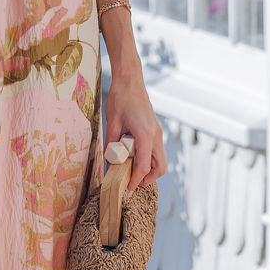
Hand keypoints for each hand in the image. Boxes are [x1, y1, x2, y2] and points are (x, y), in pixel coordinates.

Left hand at [104, 72, 166, 190]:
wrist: (130, 80)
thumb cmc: (120, 99)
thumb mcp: (112, 124)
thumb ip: (111, 147)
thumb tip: (108, 166)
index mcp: (146, 135)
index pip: (143, 167)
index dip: (135, 181)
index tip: (126, 190)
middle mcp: (156, 136)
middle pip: (160, 167)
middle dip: (147, 179)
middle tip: (131, 183)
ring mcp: (157, 133)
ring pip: (160, 160)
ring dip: (149, 169)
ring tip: (131, 172)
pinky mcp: (155, 130)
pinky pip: (156, 151)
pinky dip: (148, 159)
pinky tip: (133, 158)